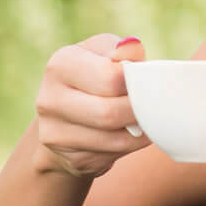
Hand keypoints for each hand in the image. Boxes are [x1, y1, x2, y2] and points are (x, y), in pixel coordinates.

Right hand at [32, 34, 150, 179]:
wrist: (68, 117)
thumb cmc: (95, 77)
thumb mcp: (105, 55)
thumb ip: (122, 51)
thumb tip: (133, 47)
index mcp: (61, 64)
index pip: (110, 77)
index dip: (137, 82)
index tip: (149, 82)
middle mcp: (50, 99)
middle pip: (109, 113)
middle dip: (140, 111)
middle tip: (156, 106)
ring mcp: (55, 133)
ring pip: (114, 139)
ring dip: (140, 132)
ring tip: (147, 119)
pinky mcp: (70, 158)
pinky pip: (113, 156)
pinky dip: (130, 146)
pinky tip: (131, 134)